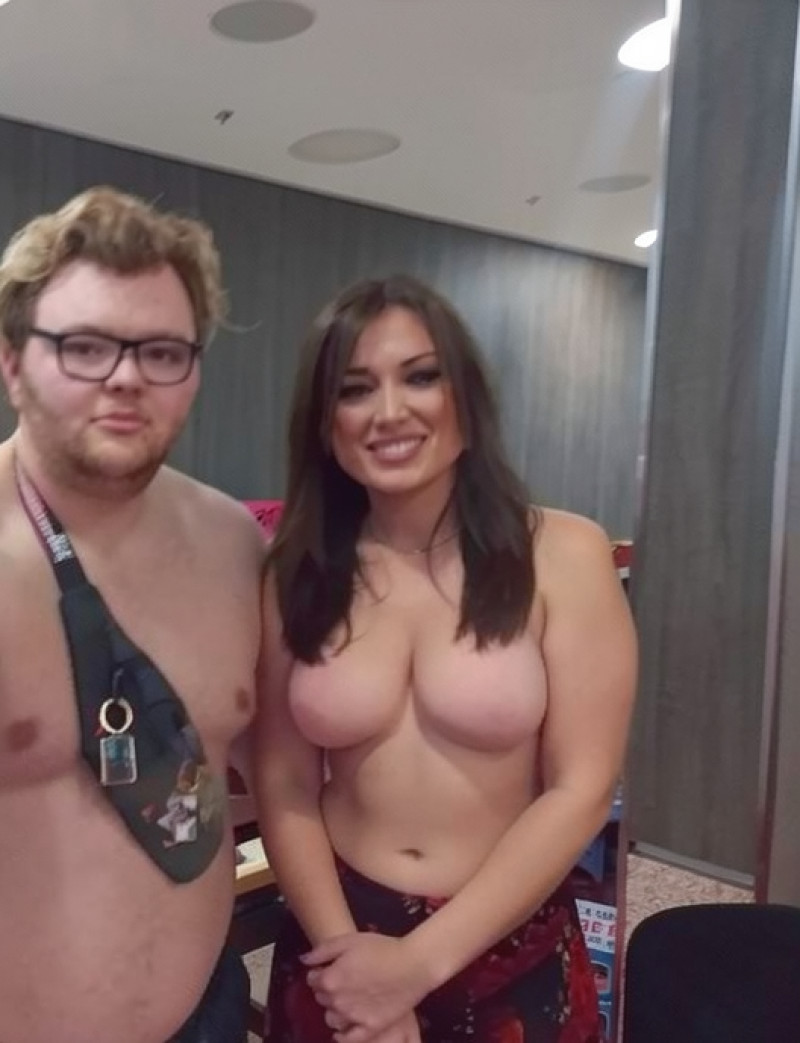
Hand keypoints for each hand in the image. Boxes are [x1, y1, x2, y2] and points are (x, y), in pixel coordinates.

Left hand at [303, 932, 429, 1041]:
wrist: (412, 965)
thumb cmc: (381, 948)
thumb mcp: (350, 940)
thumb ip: (323, 950)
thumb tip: (304, 960)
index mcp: (330, 979)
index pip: (312, 981)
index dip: (320, 973)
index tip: (331, 968)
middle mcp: (337, 1002)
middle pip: (321, 999)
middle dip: (328, 990)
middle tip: (344, 981)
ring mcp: (353, 1018)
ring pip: (331, 1019)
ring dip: (335, 1010)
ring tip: (348, 1000)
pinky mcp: (369, 1028)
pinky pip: (348, 1039)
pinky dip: (342, 1035)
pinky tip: (344, 1029)